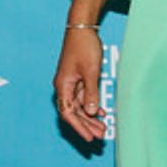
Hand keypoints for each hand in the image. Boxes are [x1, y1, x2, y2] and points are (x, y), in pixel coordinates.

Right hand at [53, 28, 106, 142]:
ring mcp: (71, 83)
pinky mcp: (77, 78)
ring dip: (90, 117)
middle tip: (100, 137)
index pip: (68, 113)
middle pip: (74, 112)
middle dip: (87, 125)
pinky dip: (91, 105)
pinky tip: (101, 112)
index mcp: (63, 85)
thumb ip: (90, 92)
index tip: (89, 138)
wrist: (82, 28)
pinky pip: (83, 97)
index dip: (79, 127)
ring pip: (79, 106)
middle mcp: (64, 86)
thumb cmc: (84, 46)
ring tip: (103, 128)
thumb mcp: (91, 71)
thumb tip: (90, 112)